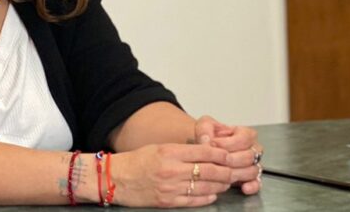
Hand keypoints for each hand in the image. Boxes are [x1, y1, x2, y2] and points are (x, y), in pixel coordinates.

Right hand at [110, 143, 231, 207]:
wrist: (115, 179)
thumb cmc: (137, 161)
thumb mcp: (160, 148)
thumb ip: (183, 150)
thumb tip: (207, 152)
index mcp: (170, 152)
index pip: (204, 152)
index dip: (221, 154)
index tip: (229, 155)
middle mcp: (172, 170)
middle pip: (208, 170)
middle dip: (225, 171)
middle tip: (234, 170)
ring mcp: (170, 187)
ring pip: (203, 187)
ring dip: (219, 185)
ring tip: (226, 182)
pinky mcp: (167, 202)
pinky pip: (193, 201)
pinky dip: (206, 198)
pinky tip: (213, 194)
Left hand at [194, 115, 262, 195]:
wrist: (203, 151)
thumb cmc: (207, 138)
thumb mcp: (203, 126)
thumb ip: (204, 129)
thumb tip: (206, 139)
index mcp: (244, 134)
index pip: (245, 138)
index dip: (229, 143)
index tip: (213, 144)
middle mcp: (251, 149)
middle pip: (250, 156)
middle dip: (232, 159)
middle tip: (217, 161)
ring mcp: (251, 164)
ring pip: (253, 170)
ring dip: (239, 173)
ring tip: (225, 174)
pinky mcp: (249, 178)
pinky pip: (257, 183)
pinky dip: (252, 185)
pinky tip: (244, 187)